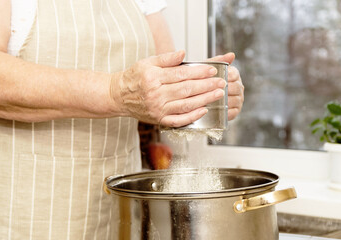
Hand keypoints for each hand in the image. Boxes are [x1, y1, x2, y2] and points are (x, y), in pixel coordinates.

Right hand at [109, 50, 226, 126]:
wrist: (119, 96)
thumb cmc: (134, 78)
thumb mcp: (147, 62)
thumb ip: (166, 58)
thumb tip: (183, 53)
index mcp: (153, 78)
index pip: (181, 74)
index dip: (199, 72)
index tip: (213, 70)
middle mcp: (156, 95)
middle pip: (187, 90)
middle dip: (207, 86)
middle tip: (221, 83)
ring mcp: (158, 109)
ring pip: (186, 105)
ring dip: (205, 100)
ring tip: (218, 95)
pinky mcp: (159, 120)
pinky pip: (179, 120)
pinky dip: (192, 116)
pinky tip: (203, 110)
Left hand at [208, 53, 243, 119]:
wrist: (198, 95)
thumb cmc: (204, 80)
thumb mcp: (208, 68)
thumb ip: (218, 60)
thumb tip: (232, 54)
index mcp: (234, 75)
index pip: (234, 74)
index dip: (226, 76)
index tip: (216, 78)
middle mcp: (239, 87)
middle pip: (236, 87)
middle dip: (225, 89)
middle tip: (213, 90)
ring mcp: (238, 99)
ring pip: (235, 100)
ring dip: (225, 101)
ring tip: (215, 100)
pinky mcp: (235, 111)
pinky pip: (233, 112)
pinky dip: (226, 112)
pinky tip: (218, 111)